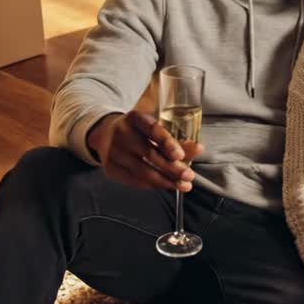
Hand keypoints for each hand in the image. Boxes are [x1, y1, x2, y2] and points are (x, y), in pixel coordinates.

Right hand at [86, 111, 203, 191]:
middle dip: (172, 168)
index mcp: (135, 118)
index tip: (180, 155)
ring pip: (143, 171)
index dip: (167, 143)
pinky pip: (135, 181)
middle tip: (188, 176)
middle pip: (149, 154)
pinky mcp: (110, 168)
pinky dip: (153, 185)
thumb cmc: (137, 131)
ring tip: (181, 185)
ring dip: (165, 181)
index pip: (152, 129)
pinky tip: (165, 185)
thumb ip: (176, 139)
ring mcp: (113, 151)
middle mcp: (122, 133)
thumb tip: (198, 149)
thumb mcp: (154, 128)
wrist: (106, 134)